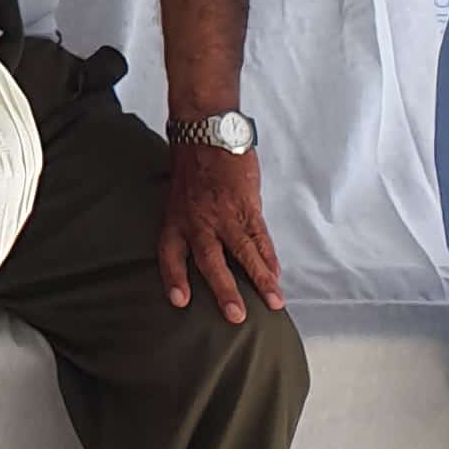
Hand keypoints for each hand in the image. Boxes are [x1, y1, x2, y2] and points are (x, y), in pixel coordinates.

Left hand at [160, 137, 284, 324]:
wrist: (206, 132)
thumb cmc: (191, 164)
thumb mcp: (178, 196)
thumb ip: (188, 222)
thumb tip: (201, 248)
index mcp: (176, 219)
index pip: (170, 254)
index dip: (174, 278)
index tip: (180, 302)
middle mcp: (199, 221)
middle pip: (210, 261)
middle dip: (224, 290)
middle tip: (236, 316)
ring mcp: (225, 215)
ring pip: (245, 253)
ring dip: (261, 279)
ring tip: (274, 303)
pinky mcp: (248, 206)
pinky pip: (261, 237)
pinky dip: (270, 256)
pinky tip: (277, 274)